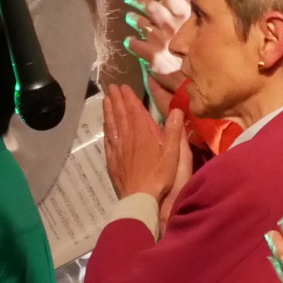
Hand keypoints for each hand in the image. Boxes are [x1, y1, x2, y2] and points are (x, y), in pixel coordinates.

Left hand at [101, 83, 187, 214]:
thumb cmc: (159, 175)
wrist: (140, 197)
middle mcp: (128, 136)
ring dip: (108, 110)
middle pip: (120, 113)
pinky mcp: (112, 159)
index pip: (134, 109)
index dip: (129, 97)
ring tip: (106, 99)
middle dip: (116, 99)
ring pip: (111, 124)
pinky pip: (108, 139)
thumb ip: (174, 130)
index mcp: (143, 132)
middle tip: (111, 87)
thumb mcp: (173, 153)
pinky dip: (106, 128)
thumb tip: (176, 110)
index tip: (123, 86)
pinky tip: (105, 125)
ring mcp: (118, 148)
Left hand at [121, 0, 190, 93]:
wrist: (194, 82)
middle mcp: (173, 26)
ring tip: (129, 17)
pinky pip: (135, 44)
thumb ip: (189, 3)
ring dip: (133, 19)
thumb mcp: (197, 25)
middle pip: (151, 6)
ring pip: (141, 23)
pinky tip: (129, 41)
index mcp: (186, 17)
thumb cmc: (197, 52)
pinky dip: (130, 42)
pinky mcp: (153, 56)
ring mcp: (162, 41)